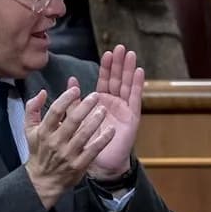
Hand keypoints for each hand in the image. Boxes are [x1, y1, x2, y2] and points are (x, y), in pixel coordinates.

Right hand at [24, 85, 115, 208]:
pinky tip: (111, 130)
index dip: (66, 98)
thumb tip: (41, 92)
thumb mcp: (29, 130)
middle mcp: (56, 142)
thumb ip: (32, 109)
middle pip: (73, 120)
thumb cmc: (39, 151)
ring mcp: (68, 154)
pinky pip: (94, 150)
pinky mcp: (79, 164)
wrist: (43, 180)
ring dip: (96, 120)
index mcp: (44, 132)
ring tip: (103, 110)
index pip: (55, 111)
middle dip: (85, 106)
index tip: (76, 89)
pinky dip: (103, 139)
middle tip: (95, 96)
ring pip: (84, 134)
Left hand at [86, 44, 144, 179]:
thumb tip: (71, 80)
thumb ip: (74, 101)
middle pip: (118, 79)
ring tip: (131, 55)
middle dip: (119, 64)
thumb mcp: (77, 119)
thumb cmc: (89, 143)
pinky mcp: (132, 117)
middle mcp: (115, 103)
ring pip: (127, 85)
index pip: (105, 80)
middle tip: (121, 47)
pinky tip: (139, 72)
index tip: (107, 52)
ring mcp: (125, 109)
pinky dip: (137, 85)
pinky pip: (135, 98)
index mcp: (102, 102)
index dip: (106, 67)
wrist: (100, 163)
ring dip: (129, 70)